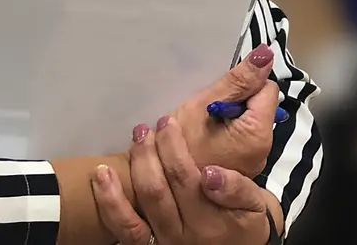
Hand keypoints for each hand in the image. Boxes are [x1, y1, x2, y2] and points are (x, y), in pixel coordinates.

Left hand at [91, 115, 274, 244]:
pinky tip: (101, 176)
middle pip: (158, 188)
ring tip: (137, 137)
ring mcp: (162, 241)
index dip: (174, 147)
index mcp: (209, 221)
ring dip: (134, 167)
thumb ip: (236, 188)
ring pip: (140, 205)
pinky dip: (109, 202)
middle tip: (154, 124)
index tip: (170, 123)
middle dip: (153, 151)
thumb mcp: (255, 204)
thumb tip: (210, 173)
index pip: (186, 178)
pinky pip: (123, 227)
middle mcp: (182, 234)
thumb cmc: (245, 220)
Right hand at [168, 45, 280, 178]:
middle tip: (209, 105)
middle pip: (260, 107)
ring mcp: (251, 163)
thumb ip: (237, 80)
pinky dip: (226, 130)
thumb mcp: (202, 105)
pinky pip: (240, 138)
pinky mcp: (239, 169)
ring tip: (204, 119)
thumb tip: (266, 54)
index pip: (268, 90)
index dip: (246, 83)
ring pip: (249, 122)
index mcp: (258, 135)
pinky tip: (206, 133)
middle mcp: (262, 152)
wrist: (153, 184)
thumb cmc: (174, 144)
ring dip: (231, 114)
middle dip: (238, 99)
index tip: (221, 89)